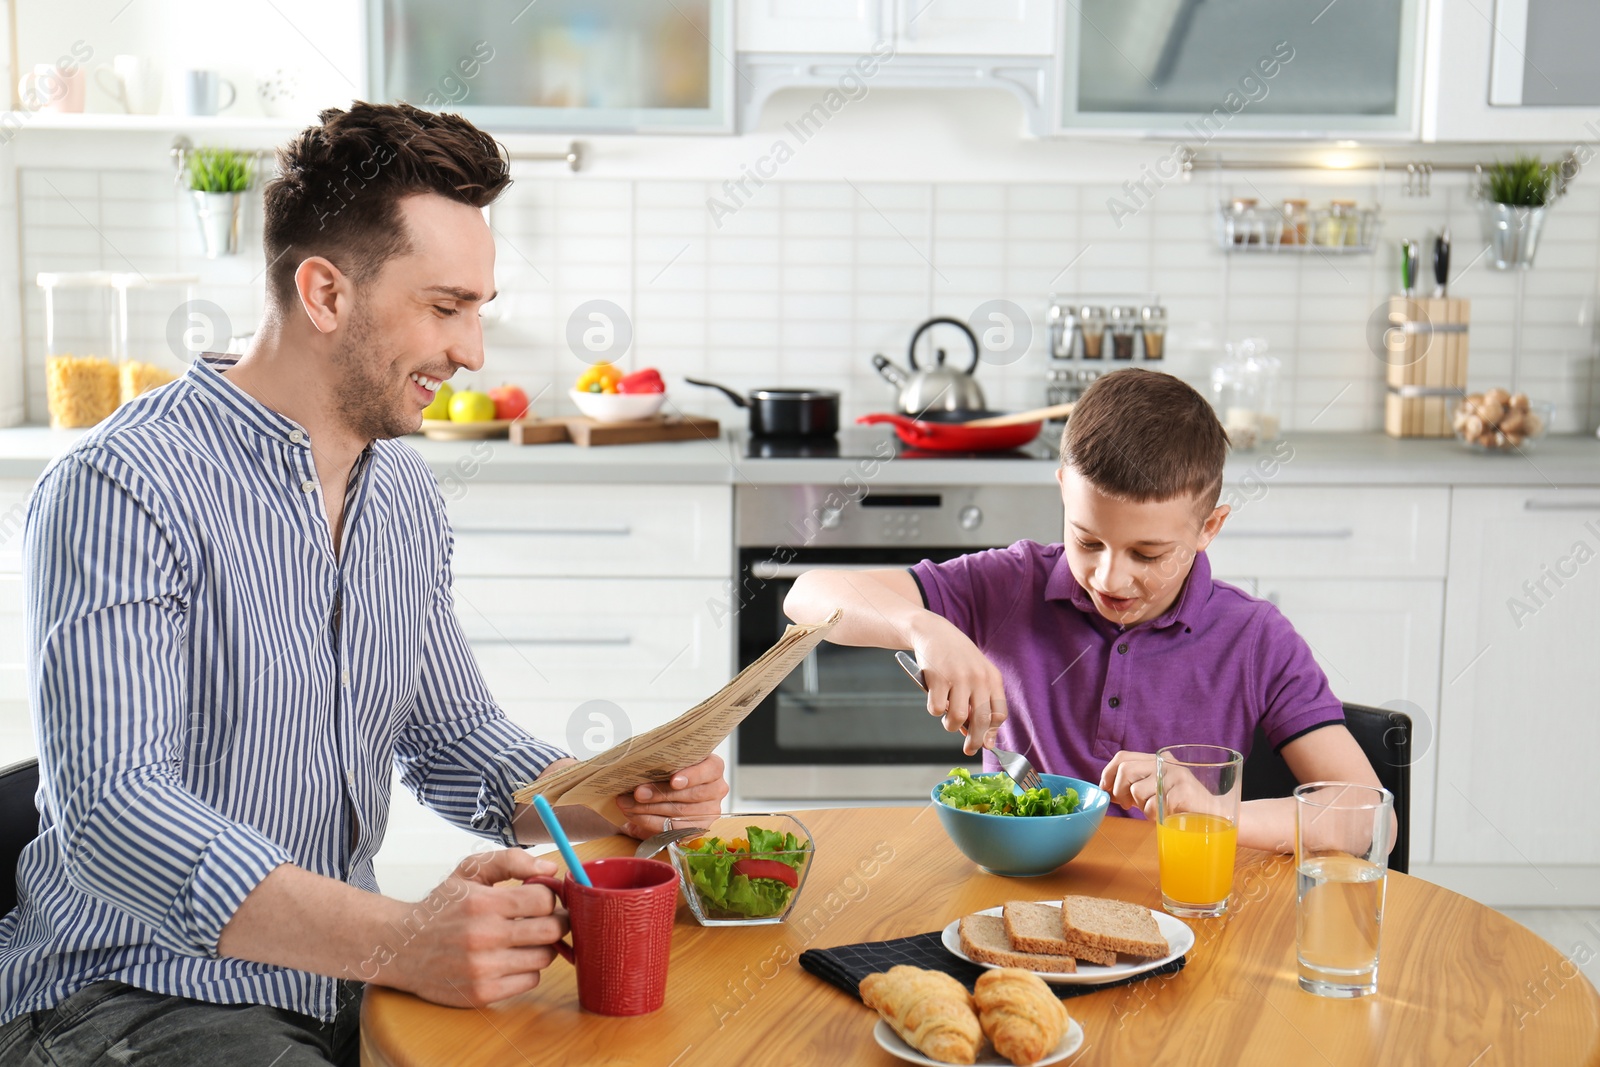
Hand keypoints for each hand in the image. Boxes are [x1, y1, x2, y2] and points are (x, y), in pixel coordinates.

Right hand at [371, 850, 569, 1007]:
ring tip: (523, 939)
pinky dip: (527, 969)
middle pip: (552, 931)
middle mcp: (483, 937)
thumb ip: (510, 861)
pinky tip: (510, 958)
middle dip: (555, 921)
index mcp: (483, 903)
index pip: (544, 900)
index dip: (548, 896)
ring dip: (541, 946)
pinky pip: (530, 981)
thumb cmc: (441, 907)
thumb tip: (551, 869)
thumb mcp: (469, 871)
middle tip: (545, 919)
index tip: (540, 898)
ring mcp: (483, 969)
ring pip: (545, 958)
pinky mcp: (482, 994)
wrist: (402, 947)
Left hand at [615, 753, 728, 838]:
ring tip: (627, 803)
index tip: (673, 780)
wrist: (664, 793)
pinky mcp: (697, 829)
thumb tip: (638, 762)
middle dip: (660, 794)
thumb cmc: (668, 771)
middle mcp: (717, 789)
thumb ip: (662, 760)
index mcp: (713, 767)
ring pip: (680, 813)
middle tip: (637, 793)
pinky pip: (673, 829)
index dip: (692, 775)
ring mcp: (710, 811)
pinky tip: (634, 815)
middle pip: (691, 794)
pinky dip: (649, 822)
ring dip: (649, 809)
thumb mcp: (669, 761)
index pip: (711, 769)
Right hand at [908, 615, 1007, 755]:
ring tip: (947, 719)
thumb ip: (980, 701)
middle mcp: (979, 678)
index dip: (992, 732)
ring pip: (958, 718)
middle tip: (969, 749)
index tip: (986, 742)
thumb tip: (980, 736)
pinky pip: (937, 709)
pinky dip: (934, 710)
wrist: (933, 632)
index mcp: (992, 678)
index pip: (999, 714)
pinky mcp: (938, 678)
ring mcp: (958, 678)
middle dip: (975, 741)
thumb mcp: (975, 673)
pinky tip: (934, 699)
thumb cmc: (956, 657)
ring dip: (950, 725)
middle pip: (981, 721)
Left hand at [1099, 752, 1220, 819]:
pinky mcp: (1182, 792)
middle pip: (1126, 771)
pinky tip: (1167, 816)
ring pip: (1138, 791)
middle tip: (1126, 805)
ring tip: (1155, 811)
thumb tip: (1106, 789)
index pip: (1123, 757)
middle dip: (1119, 791)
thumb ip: (1134, 786)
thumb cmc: (1182, 804)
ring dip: (1141, 808)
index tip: (1105, 789)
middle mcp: (1166, 763)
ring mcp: (1175, 776)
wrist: (1216, 816)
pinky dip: (1154, 816)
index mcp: (1158, 759)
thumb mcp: (1156, 789)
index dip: (1108, 773)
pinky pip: (1153, 806)